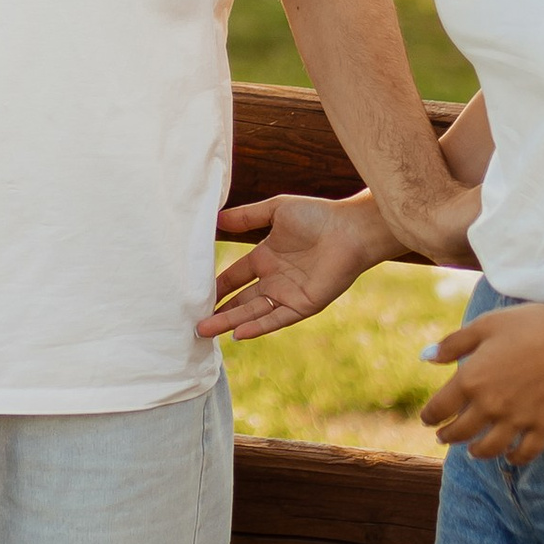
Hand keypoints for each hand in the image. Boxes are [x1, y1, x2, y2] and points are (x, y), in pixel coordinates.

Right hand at [201, 192, 391, 343]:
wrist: (350, 230)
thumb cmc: (317, 216)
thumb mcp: (275, 211)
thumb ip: (246, 216)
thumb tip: (216, 219)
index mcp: (266, 258)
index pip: (234, 276)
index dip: (216, 286)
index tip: (193, 294)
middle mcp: (274, 280)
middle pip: (240, 300)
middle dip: (217, 312)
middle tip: (193, 323)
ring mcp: (288, 294)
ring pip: (252, 312)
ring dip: (230, 322)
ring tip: (204, 331)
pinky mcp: (303, 305)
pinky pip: (276, 319)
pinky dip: (257, 326)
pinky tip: (239, 333)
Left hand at [422, 291, 543, 465]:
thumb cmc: (531, 324)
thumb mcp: (486, 325)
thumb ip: (453, 344)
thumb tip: (426, 357)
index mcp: (471, 379)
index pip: (439, 408)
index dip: (430, 416)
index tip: (427, 419)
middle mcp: (490, 405)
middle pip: (460, 433)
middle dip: (448, 437)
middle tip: (443, 437)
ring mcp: (518, 419)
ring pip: (489, 449)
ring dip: (476, 452)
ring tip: (472, 451)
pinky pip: (524, 453)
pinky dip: (514, 458)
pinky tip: (509, 455)